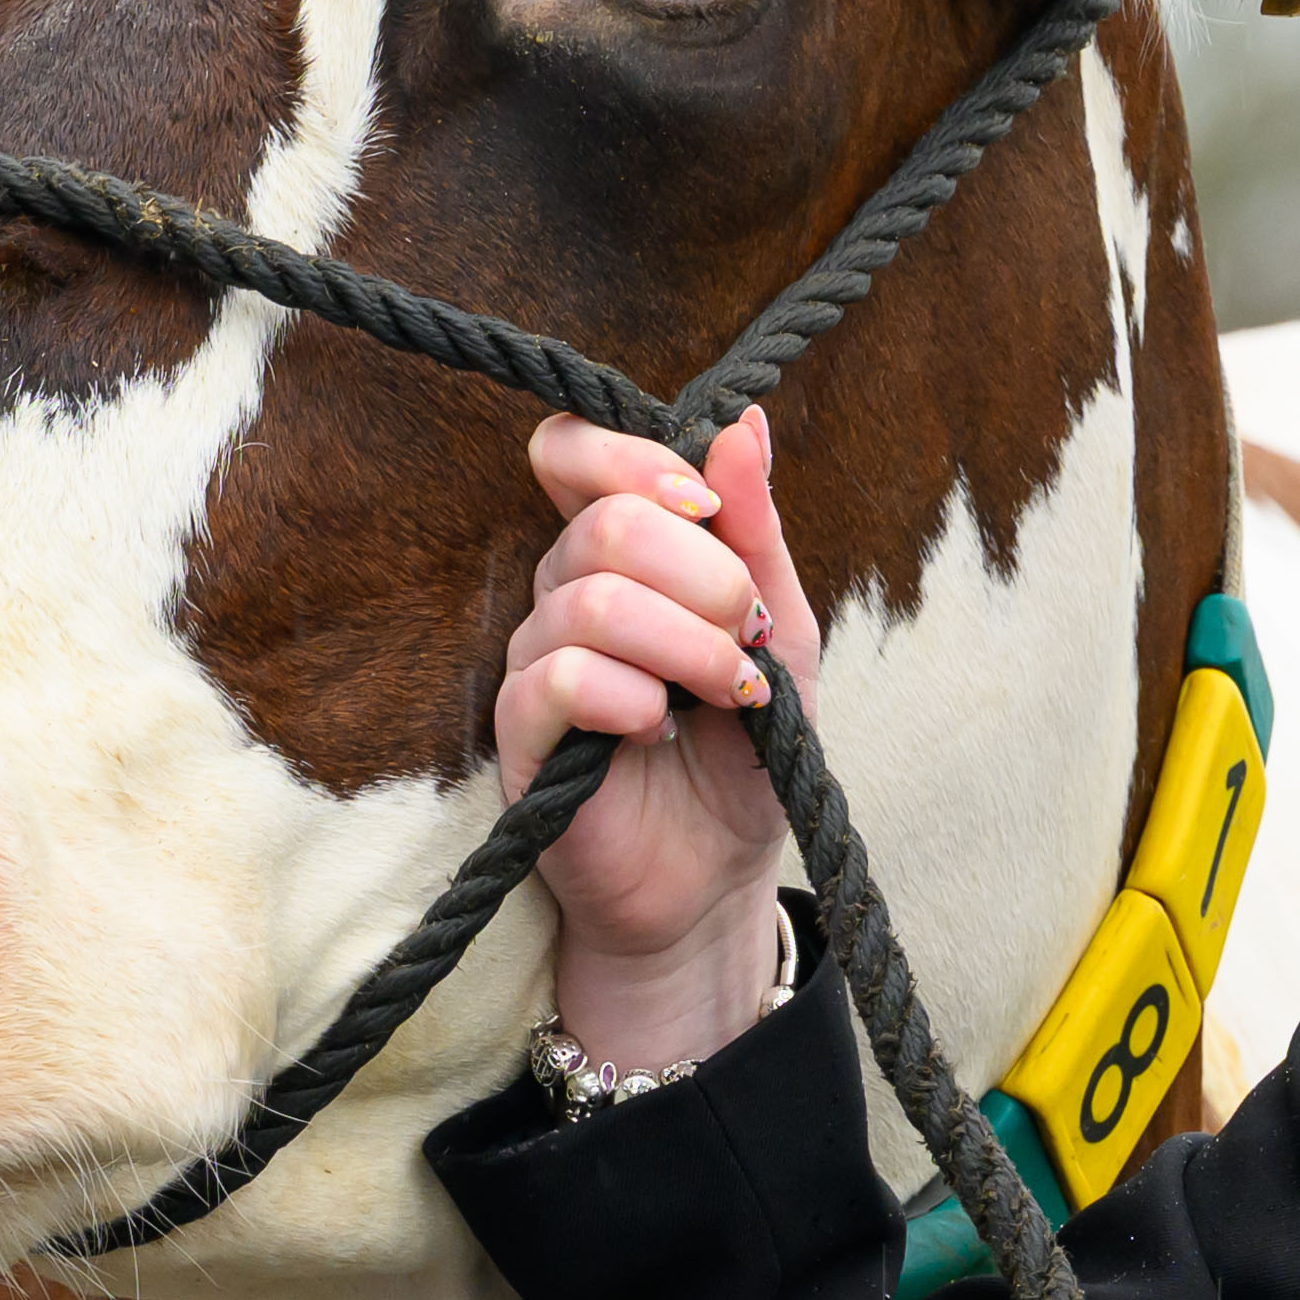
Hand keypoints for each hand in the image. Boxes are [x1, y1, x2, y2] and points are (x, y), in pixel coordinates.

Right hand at [492, 408, 813, 1076]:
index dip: (632, 459)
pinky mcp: (520, 739)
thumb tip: (741, 420)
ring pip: (592, 600)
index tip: (705, 508)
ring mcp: (534, 664)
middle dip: (705, 576)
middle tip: (747, 637)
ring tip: (726, 693)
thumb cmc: (743, 750)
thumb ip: (755, 531)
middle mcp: (563, 595)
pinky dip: (631, 696)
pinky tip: (657, 729)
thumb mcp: (779, 630)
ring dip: (688, 644)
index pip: (571, 451)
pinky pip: (559, 678)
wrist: (718, 879)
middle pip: (605, 524)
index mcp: (617, 553)